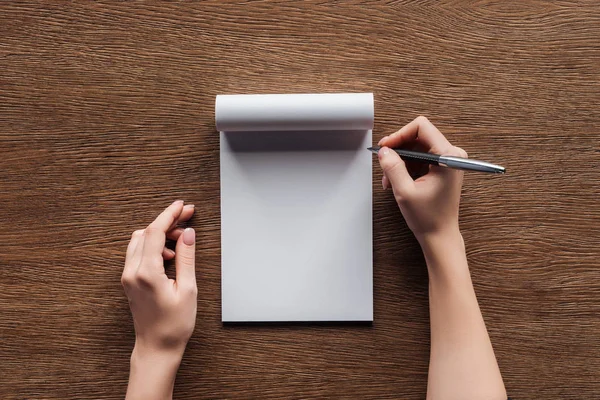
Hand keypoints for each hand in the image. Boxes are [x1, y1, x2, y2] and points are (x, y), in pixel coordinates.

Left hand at [122, 200, 196, 355]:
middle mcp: (132, 272)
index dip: (169, 214)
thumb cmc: (174, 324)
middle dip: (167, 221)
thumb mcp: (188, 288)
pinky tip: (170, 253)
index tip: (182, 205)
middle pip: (147, 232)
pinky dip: (153, 244)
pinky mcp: (129, 280)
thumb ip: (186, 257)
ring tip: (181, 238)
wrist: (157, 347)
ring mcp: (128, 276)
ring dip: (160, 233)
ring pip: (140, 240)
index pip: (155, 232)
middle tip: (187, 216)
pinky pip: (138, 252)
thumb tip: (188, 233)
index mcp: (146, 273)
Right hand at [377, 116, 466, 240]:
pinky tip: (398, 181)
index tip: (386, 146)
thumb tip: (384, 151)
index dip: (400, 134)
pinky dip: (407, 167)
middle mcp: (451, 155)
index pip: (421, 127)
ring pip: (417, 148)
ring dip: (400, 161)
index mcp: (447, 156)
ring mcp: (448, 161)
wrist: (440, 235)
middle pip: (418, 136)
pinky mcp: (443, 168)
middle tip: (384, 162)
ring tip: (390, 179)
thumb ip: (393, 167)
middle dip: (398, 150)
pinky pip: (420, 158)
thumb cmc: (429, 218)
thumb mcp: (404, 191)